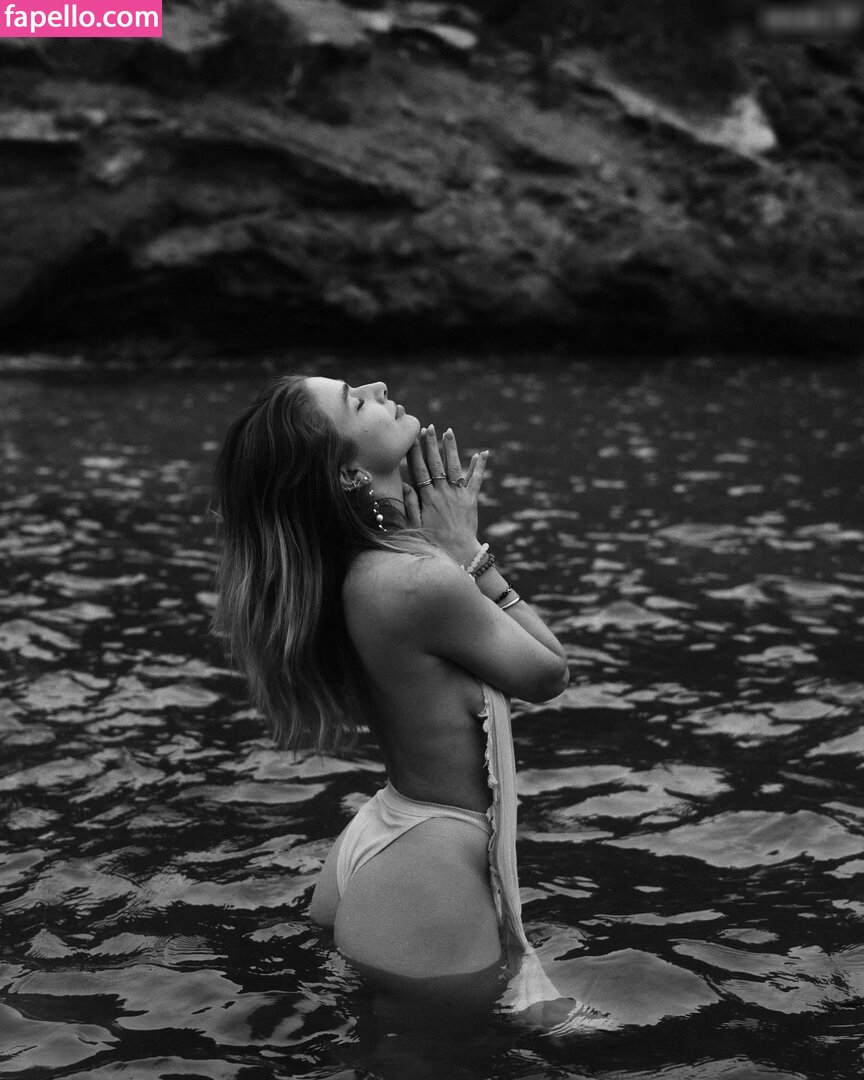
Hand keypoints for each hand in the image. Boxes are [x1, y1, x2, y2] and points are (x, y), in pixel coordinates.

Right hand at [402, 424, 488, 564]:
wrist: (458, 553)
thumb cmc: (433, 541)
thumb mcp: (415, 524)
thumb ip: (410, 503)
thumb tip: (404, 483)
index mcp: (427, 497)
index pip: (419, 469)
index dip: (415, 451)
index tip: (412, 437)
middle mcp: (443, 492)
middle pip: (436, 463)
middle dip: (432, 444)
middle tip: (429, 427)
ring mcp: (459, 494)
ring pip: (454, 466)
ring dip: (451, 448)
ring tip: (448, 431)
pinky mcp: (472, 500)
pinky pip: (477, 480)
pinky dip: (479, 466)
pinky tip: (482, 453)